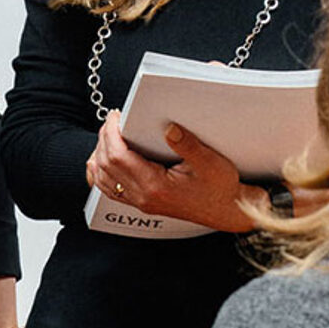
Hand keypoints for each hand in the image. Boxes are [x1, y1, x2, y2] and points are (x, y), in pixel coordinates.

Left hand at [85, 112, 261, 232]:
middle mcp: (144, 197)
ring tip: (108, 134)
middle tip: (112, 120)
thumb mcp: (210, 162)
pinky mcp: (144, 202)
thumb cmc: (221, 189)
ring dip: (100, 155)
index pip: (118, 157)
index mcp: (156, 186)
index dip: (111, 133)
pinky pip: (112, 189)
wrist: (228, 211)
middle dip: (104, 138)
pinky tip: (103, 161)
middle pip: (106, 166)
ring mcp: (142, 202)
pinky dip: (102, 173)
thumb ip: (187, 144)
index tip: (115, 117)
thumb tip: (169, 128)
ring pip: (104, 179)